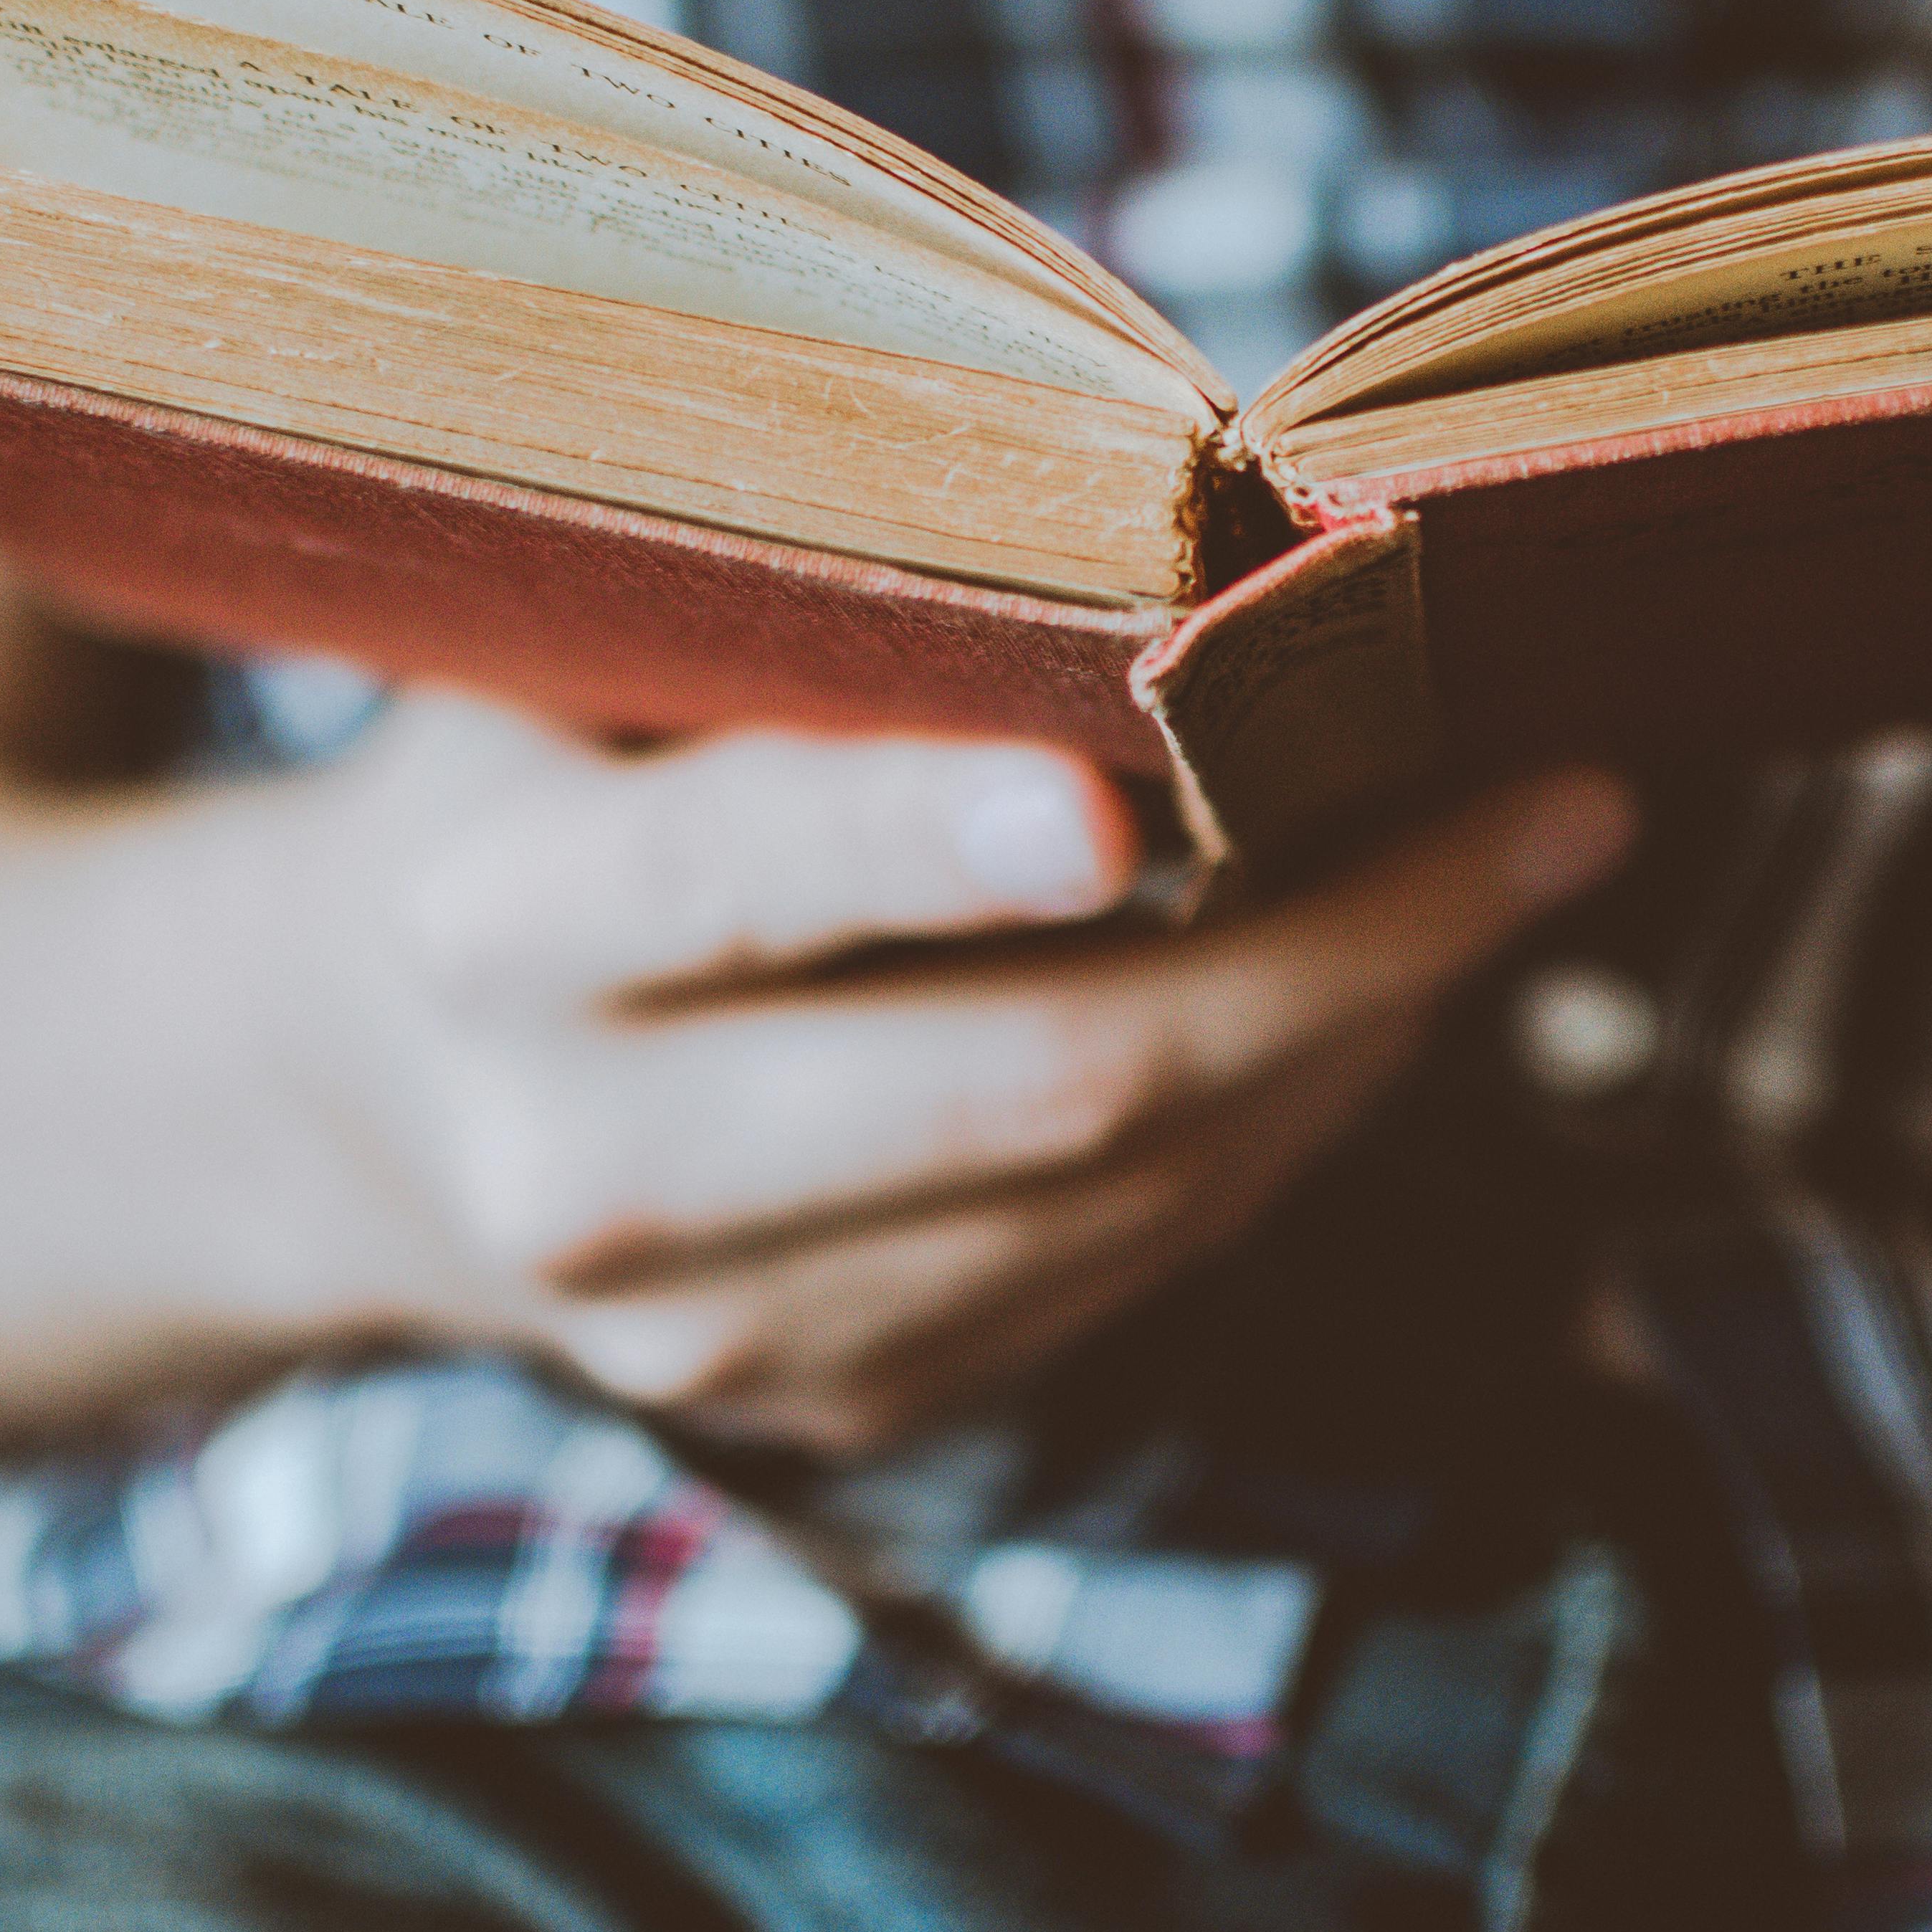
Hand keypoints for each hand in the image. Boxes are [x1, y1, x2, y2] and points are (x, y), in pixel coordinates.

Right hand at [275, 700, 1634, 1454]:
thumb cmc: (536, 781)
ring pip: (1133, 1190)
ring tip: (1509, 868)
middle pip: (1037, 1076)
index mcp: (489, 926)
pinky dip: (1283, 1122)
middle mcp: (582, 1163)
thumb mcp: (585, 657)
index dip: (945, 837)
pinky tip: (1372, 993)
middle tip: (1558, 805)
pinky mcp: (831, 1406)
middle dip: (1344, 940)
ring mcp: (710, 1332)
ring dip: (1359, 1030)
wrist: (373, 1091)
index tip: (1150, 787)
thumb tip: (1173, 525)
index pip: (746, 873)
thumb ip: (807, 607)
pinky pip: (1132, 1266)